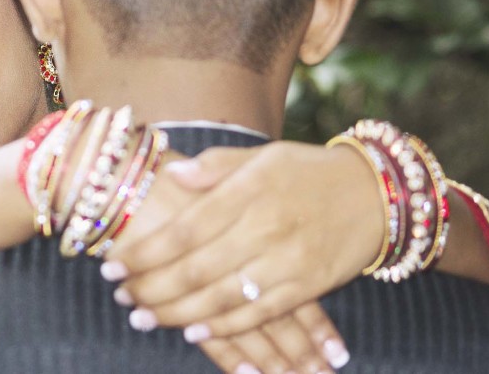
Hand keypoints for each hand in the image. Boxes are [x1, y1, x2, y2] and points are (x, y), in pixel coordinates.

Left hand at [103, 142, 382, 361]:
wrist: (376, 194)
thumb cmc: (307, 171)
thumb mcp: (260, 156)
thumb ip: (214, 167)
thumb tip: (172, 175)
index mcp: (247, 192)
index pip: (183, 230)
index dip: (144, 252)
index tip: (112, 264)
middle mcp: (265, 228)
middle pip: (196, 269)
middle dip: (152, 287)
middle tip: (121, 297)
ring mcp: (287, 261)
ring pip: (222, 297)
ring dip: (178, 313)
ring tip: (144, 318)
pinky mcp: (308, 286)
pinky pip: (259, 314)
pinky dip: (226, 327)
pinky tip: (194, 332)